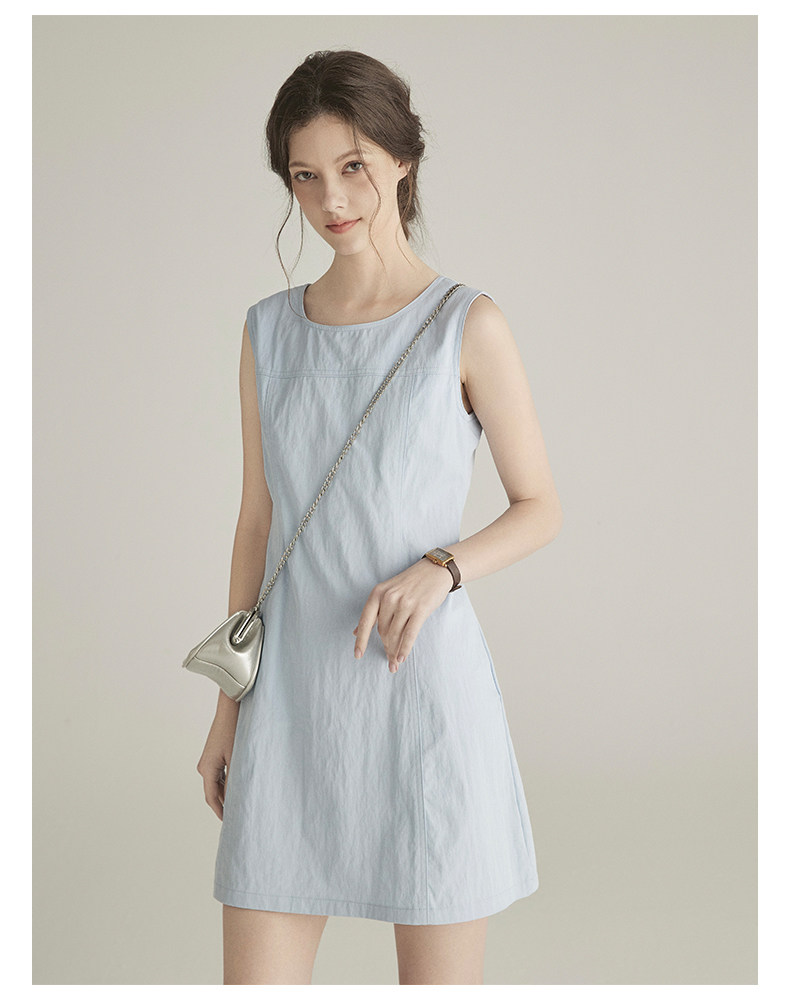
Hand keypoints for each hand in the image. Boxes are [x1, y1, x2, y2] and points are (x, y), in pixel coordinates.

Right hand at [196, 701, 237, 819]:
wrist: (231, 707)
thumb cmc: (235, 729)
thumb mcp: (237, 758)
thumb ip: (235, 780)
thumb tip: (235, 799)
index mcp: (207, 769)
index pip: (212, 798)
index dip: (220, 811)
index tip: (230, 823)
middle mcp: (204, 766)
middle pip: (213, 792)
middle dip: (223, 804)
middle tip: (237, 815)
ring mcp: (208, 760)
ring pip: (216, 783)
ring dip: (226, 793)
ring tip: (240, 803)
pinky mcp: (214, 754)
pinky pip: (219, 774)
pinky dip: (227, 782)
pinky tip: (238, 786)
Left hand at [353, 557, 453, 672]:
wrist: (435, 570)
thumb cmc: (411, 582)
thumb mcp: (388, 591)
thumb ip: (374, 611)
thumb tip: (356, 631)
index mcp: (378, 593)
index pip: (365, 621)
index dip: (361, 640)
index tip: (358, 655)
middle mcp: (389, 598)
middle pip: (382, 631)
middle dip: (385, 647)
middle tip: (388, 659)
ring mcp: (405, 603)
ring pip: (395, 634)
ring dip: (394, 651)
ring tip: (395, 662)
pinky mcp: (420, 609)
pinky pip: (409, 634)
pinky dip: (405, 648)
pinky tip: (401, 658)